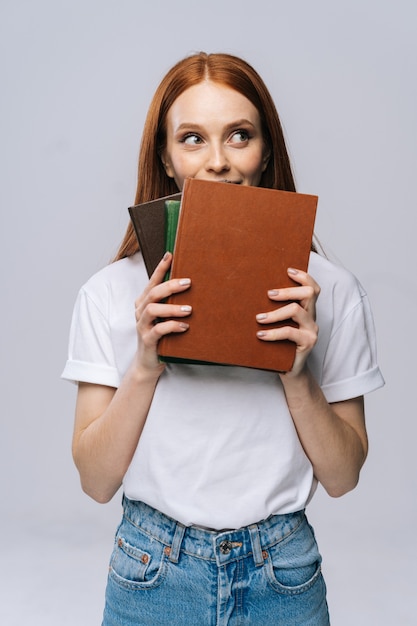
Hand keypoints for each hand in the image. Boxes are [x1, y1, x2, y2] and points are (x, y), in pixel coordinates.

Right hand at [134, 252, 191, 370]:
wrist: (148, 362)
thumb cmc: (161, 336)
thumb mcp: (165, 317)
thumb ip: (172, 303)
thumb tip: (194, 287)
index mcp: (145, 302)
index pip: (152, 281)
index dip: (160, 268)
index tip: (170, 255)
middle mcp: (141, 311)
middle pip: (153, 293)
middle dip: (171, 286)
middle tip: (188, 283)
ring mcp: (142, 326)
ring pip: (153, 310)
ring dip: (172, 307)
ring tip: (189, 309)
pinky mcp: (147, 340)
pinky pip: (158, 330)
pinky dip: (172, 326)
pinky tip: (184, 326)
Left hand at [256, 267, 319, 375]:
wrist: (289, 369)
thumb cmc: (280, 344)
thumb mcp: (278, 324)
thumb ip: (274, 310)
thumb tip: (249, 294)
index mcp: (306, 309)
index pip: (312, 287)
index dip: (303, 276)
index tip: (287, 270)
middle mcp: (312, 317)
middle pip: (309, 293)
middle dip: (287, 290)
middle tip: (268, 294)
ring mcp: (311, 329)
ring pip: (296, 310)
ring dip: (275, 313)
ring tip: (259, 318)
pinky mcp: (307, 342)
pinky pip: (290, 332)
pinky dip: (273, 332)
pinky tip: (260, 335)